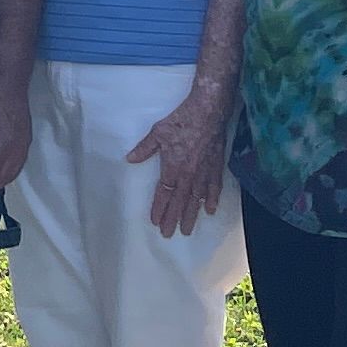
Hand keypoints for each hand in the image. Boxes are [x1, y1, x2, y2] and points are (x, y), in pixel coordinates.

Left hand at [0, 64, 32, 199]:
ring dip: (0, 183)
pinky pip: (19, 164)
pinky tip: (0, 175)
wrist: (11, 81)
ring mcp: (24, 145)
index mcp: (3, 145)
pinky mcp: (26, 140)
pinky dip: (9, 174)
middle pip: (4, 177)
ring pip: (13, 172)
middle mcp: (17, 149)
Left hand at [125, 86, 230, 236]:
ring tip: (187, 230)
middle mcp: (189, 175)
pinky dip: (212, 200)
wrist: (208, 112)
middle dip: (173, 219)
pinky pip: (215, 188)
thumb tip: (130, 159)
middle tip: (168, 234)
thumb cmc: (181, 121)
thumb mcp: (158, 132)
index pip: (164, 194)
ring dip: (191, 215)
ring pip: (197, 199)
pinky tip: (210, 210)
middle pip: (180, 202)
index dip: (159, 208)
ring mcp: (204, 172)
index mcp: (173, 168)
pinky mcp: (216, 167)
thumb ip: (144, 148)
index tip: (155, 221)